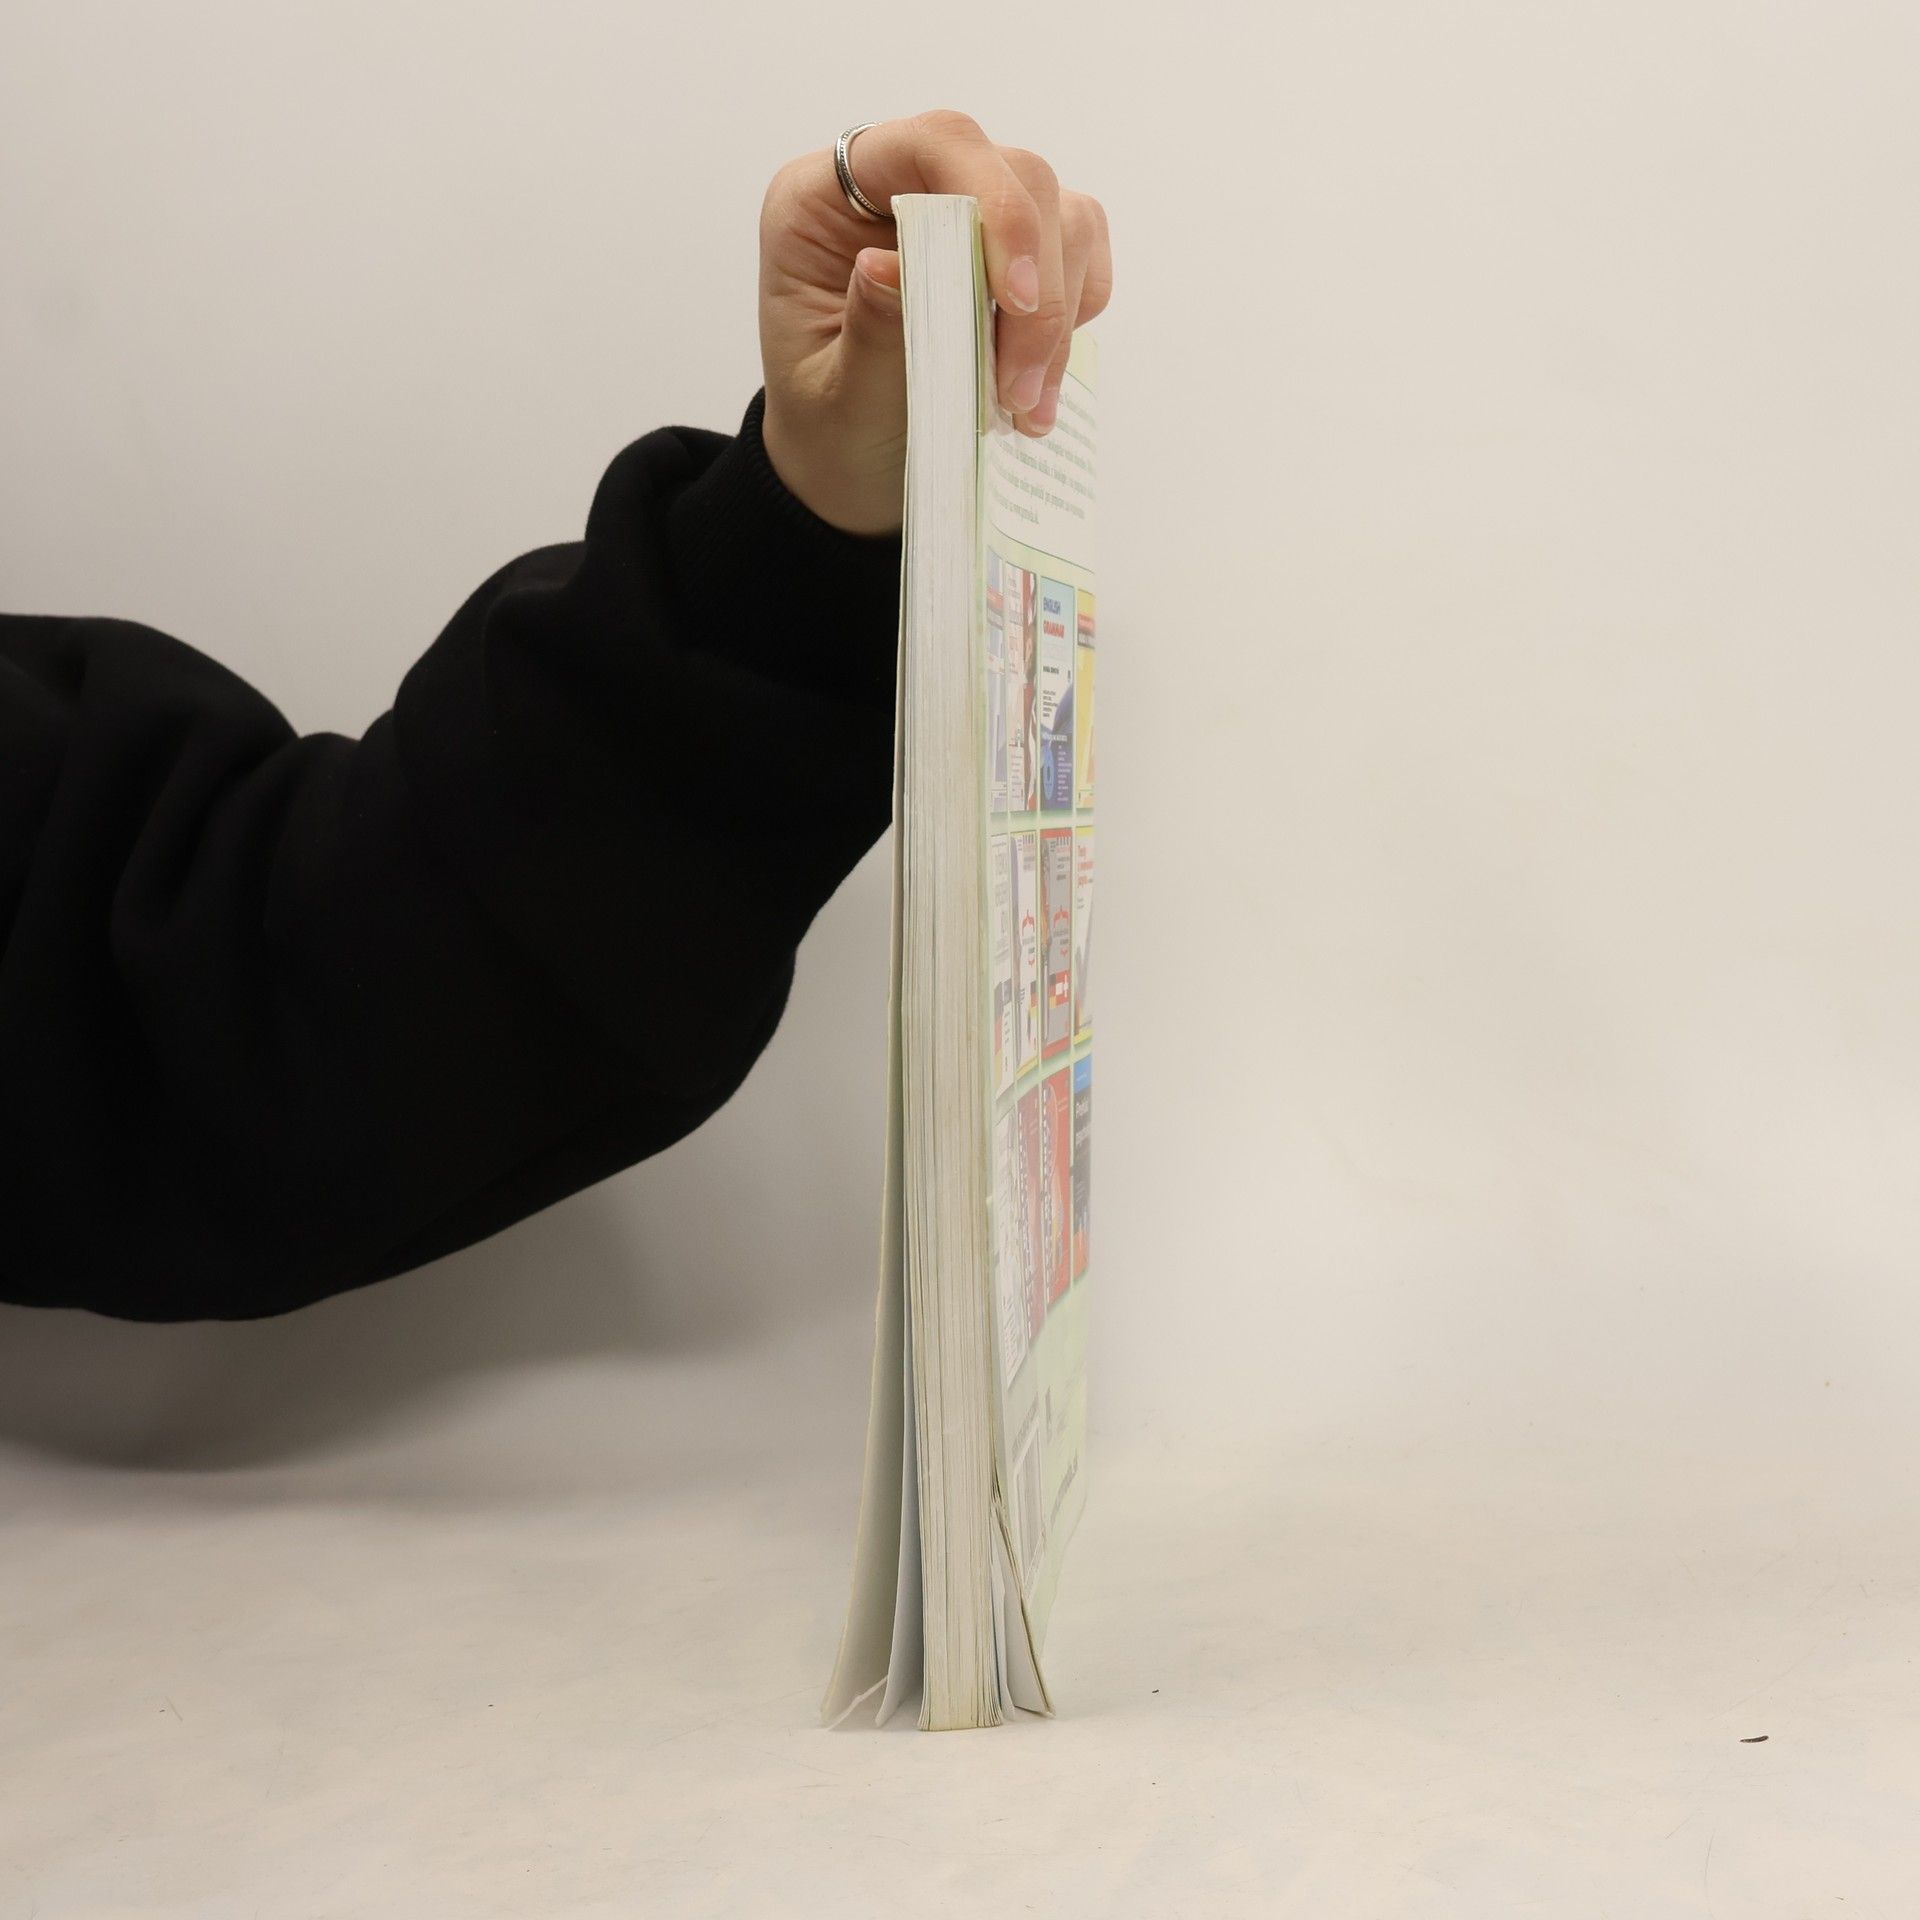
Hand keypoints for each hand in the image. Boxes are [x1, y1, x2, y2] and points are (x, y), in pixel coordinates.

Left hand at [756, 110, 1112, 535]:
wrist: (847, 467)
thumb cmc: (830, 430)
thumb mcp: (836, 399)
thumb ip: (868, 332)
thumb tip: (890, 266)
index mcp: (824, 200)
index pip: (934, 145)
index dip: (993, 205)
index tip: (1014, 300)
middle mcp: (898, 185)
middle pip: (1016, 176)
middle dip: (1036, 287)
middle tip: (1019, 391)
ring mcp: (962, 212)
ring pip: (1061, 215)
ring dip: (1057, 315)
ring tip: (1026, 405)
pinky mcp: (1010, 252)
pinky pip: (1079, 250)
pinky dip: (1073, 318)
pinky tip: (1039, 382)